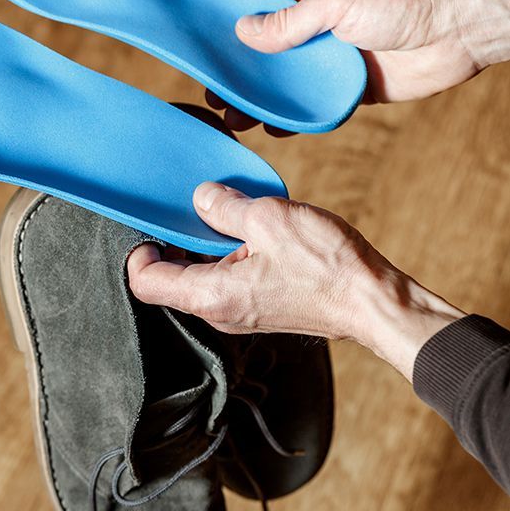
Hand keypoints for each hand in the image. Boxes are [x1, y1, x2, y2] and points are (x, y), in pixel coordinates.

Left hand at [127, 182, 463, 379]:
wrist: (372, 303)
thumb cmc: (326, 267)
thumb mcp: (269, 219)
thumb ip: (226, 207)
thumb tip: (202, 197)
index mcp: (210, 296)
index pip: (145, 283)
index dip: (137, 251)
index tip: (149, 223)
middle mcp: (219, 312)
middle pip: (171, 279)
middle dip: (174, 241)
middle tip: (189, 207)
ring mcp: (240, 313)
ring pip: (202, 277)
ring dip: (207, 244)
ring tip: (228, 212)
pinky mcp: (261, 306)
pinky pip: (228, 279)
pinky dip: (230, 253)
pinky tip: (253, 229)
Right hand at [208, 0, 509, 122]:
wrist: (460, 32)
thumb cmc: (407, 0)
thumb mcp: (340, 1)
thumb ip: (292, 21)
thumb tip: (246, 32)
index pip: (259, 0)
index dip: (230, 18)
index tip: (201, 38)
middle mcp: (317, 23)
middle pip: (265, 48)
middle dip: (238, 70)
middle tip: (213, 94)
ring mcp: (332, 57)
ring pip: (286, 80)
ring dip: (260, 98)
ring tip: (233, 118)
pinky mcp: (350, 87)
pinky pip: (312, 105)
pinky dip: (292, 117)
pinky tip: (271, 129)